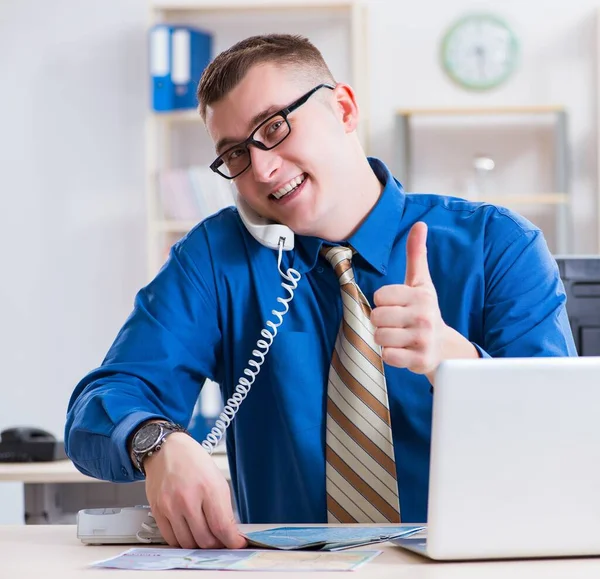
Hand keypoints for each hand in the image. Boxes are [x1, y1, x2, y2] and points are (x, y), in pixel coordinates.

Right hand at [144, 432, 246, 549]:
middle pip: (205, 539)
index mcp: (208, 488)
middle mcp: (188, 499)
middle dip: (216, 544)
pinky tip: (188, 533)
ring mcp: (170, 506)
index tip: (236, 544)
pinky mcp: (158, 511)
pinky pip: (171, 539)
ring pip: (188, 543)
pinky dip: (182, 541)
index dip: (232, 541)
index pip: (222, 526)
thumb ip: (223, 508)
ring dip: (199, 545)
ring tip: (205, 536)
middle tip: (221, 540)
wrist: (167, 450)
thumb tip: (229, 532)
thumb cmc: (194, 462)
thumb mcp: (217, 480)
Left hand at [371, 222, 476, 381]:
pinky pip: (387, 356)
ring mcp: (422, 340)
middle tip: (395, 323)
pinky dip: (390, 354)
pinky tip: (402, 350)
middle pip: (376, 317)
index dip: (382, 302)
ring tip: (398, 336)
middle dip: (381, 321)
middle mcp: (423, 317)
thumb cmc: (424, 310)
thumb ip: (416, 254)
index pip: (380, 296)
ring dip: (384, 338)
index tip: (395, 305)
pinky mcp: (420, 360)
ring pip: (379, 336)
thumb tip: (419, 224)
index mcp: (420, 296)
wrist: (445, 347)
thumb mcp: (421, 283)